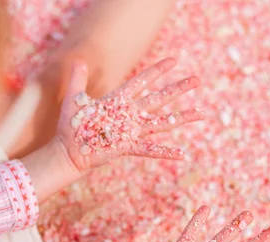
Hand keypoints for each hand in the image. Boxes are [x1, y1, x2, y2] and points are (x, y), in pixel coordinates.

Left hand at [55, 58, 203, 171]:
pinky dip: (165, 152)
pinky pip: (149, 149)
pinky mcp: (127, 146)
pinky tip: (182, 154)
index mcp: (118, 100)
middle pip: (159, 98)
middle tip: (197, 80)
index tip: (173, 60)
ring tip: (201, 113)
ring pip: (161, 122)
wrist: (68, 150)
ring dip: (181, 117)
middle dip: (178, 89)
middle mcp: (129, 114)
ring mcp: (130, 131)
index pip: (142, 82)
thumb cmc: (71, 126)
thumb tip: (78, 59)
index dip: (157, 71)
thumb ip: (78, 79)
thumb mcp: (74, 99)